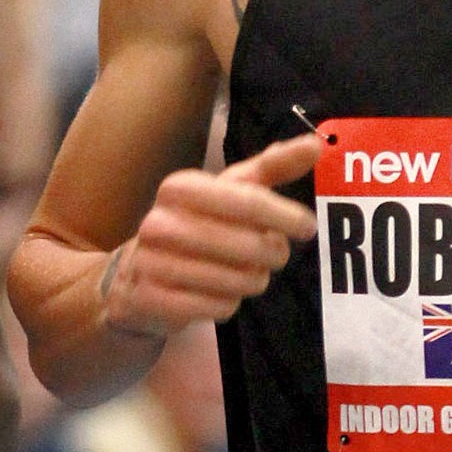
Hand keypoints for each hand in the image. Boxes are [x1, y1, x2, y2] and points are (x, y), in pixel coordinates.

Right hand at [103, 133, 321, 334]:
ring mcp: (150, 263)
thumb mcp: (229, 191)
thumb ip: (272, 166)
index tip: (308, 227)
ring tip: (245, 273)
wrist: (136, 275)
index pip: (249, 202)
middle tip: (274, 255)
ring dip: (253, 280)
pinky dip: (228, 304)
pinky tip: (217, 294)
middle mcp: (159, 222)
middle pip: (249, 246)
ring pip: (237, 281)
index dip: (286, 216)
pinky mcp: (151, 300)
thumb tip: (314, 144)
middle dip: (273, 254)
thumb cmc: (196, 225)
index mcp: (180, 188)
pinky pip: (217, 307)